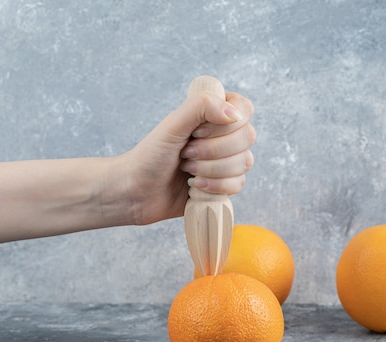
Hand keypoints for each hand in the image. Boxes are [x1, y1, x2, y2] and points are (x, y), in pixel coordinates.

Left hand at [123, 90, 254, 224]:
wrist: (137, 191)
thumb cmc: (150, 155)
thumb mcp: (173, 124)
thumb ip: (201, 106)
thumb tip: (234, 114)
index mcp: (214, 114)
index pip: (244, 110)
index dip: (225, 124)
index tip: (197, 132)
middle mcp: (225, 135)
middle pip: (247, 137)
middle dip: (213, 150)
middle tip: (186, 153)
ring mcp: (228, 160)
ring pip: (244, 162)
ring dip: (211, 169)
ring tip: (187, 169)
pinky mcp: (226, 184)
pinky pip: (239, 184)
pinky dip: (215, 186)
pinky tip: (195, 186)